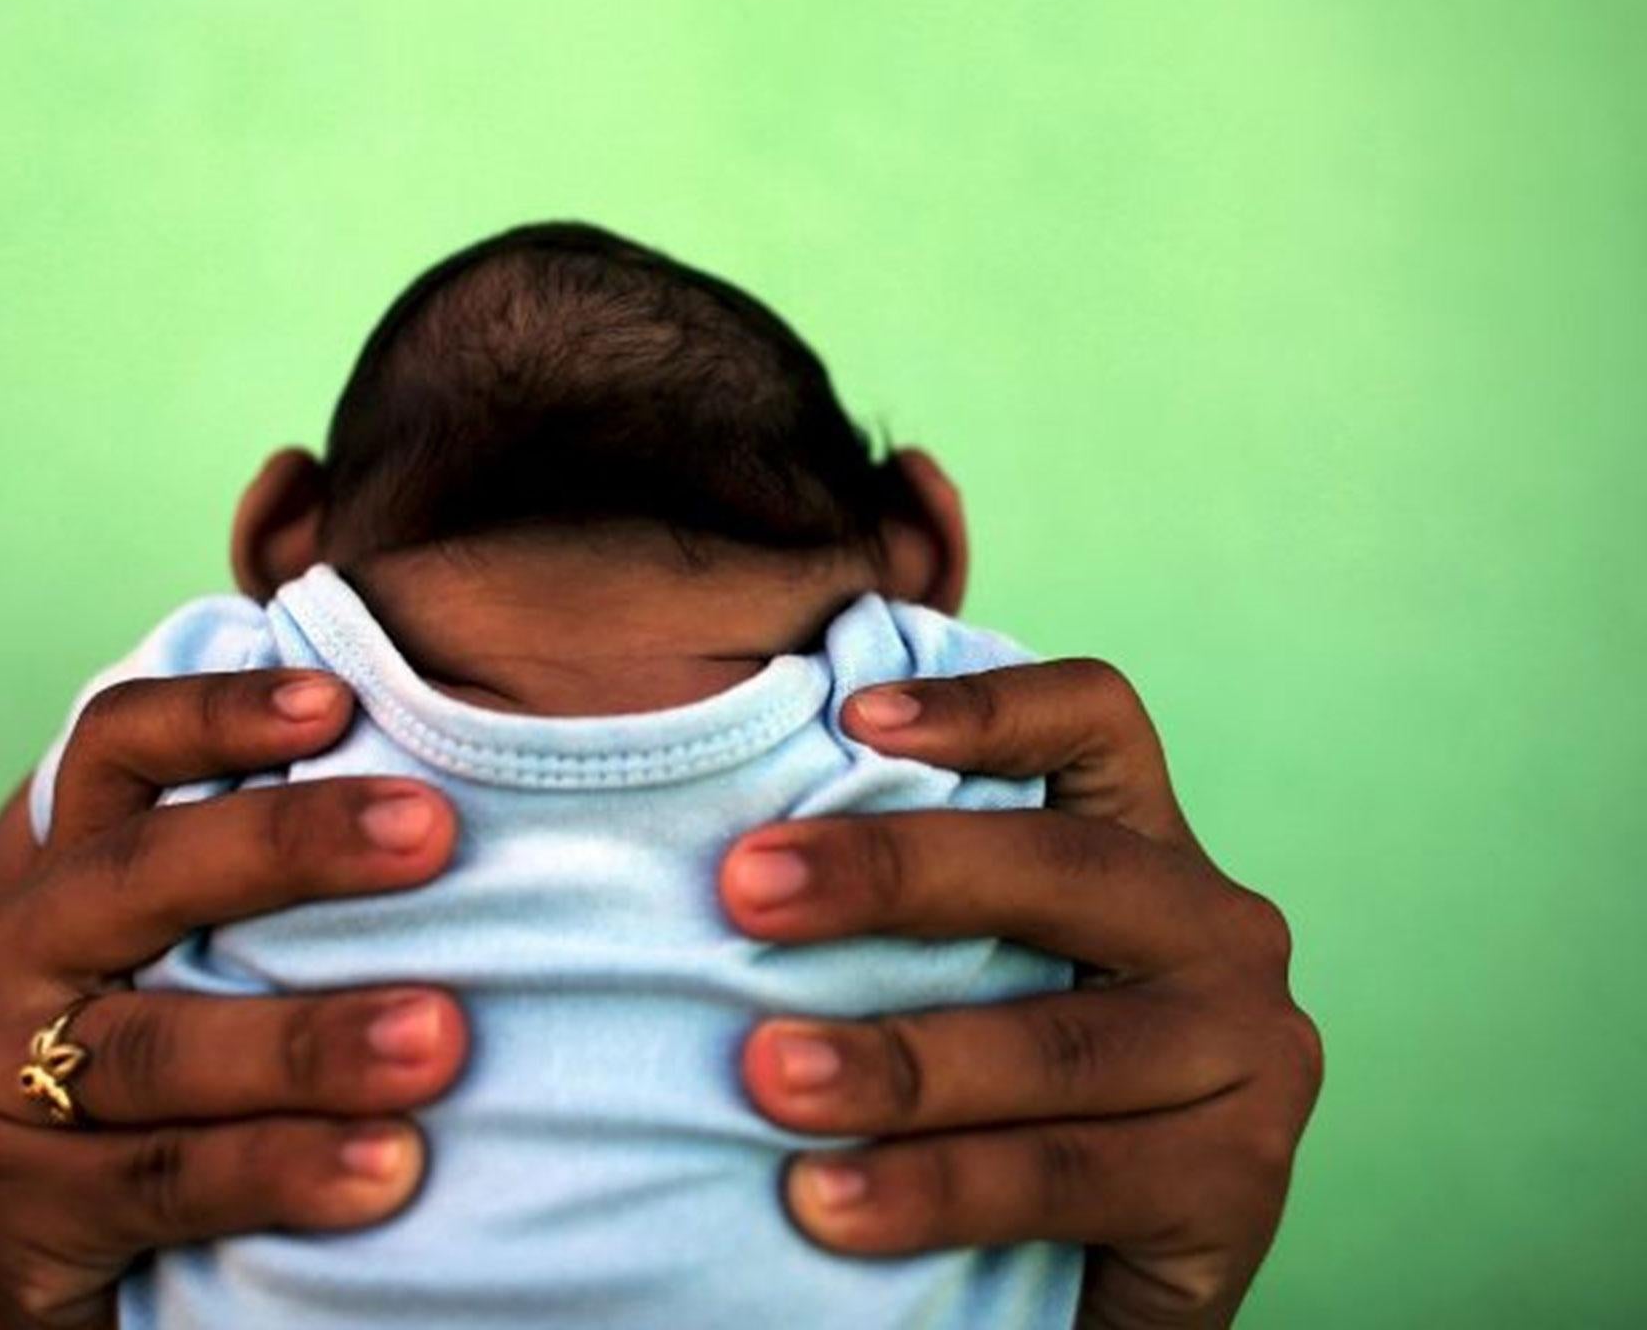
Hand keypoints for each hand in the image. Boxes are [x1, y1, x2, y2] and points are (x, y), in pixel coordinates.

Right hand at [0, 671, 469, 1329]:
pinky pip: (161, 1181)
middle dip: (289, 846)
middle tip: (431, 831)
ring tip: (438, 1038)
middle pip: (141, 874)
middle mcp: (8, 956)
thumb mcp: (215, 960)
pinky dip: (277, 1170)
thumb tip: (449, 789)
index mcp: (61, 871)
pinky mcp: (13, 1214)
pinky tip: (388, 1169)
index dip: (216, 713)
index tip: (337, 701)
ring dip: (307, 1040)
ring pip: (159, 1044)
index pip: (116, 750)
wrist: (114, 1280)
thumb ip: (282, 885)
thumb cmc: (206, 1082)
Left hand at [719, 659, 1321, 1328]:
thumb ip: (913, 906)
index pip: (1094, 722)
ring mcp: (1248, 1055)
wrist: (1087, 1279)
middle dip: (890, 871)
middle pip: (1059, 865)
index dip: (985, 705)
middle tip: (745, 892)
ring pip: (1055, 1041)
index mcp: (1144, 847)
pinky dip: (936, 1188)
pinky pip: (1065, 1175)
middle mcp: (1216, 928)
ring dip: (896, 1059)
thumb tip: (730, 853)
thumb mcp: (969, 972)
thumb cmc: (991, 1092)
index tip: (850, 718)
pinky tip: (830, 1202)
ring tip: (768, 1076)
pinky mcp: (1240, 1184)